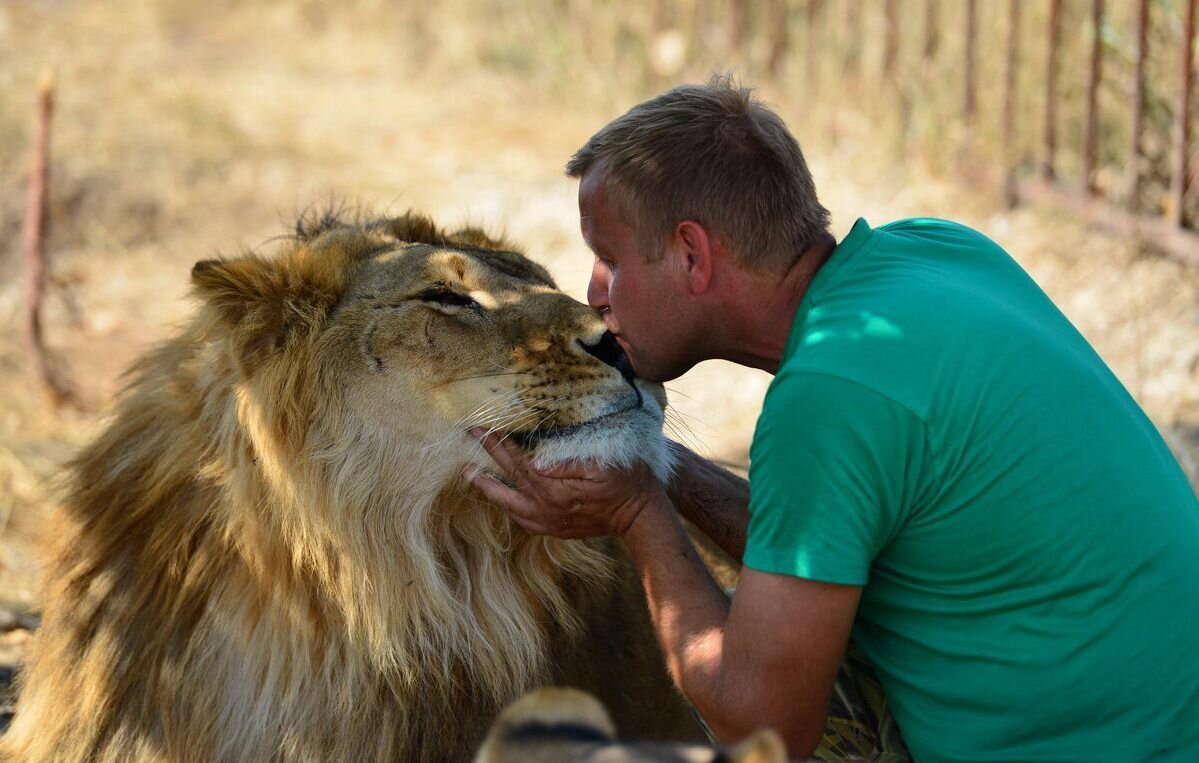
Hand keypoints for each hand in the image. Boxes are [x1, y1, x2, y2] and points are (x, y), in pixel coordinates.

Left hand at [464, 428, 665, 538]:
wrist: (639, 516)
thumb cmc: (625, 482)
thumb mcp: (602, 466)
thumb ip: (567, 465)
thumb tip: (536, 463)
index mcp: (555, 490)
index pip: (519, 461)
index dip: (500, 443)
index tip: (483, 427)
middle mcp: (545, 509)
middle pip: (510, 478)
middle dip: (488, 457)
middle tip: (470, 437)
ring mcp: (548, 522)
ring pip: (509, 504)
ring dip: (489, 487)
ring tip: (471, 474)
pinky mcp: (555, 529)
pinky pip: (522, 520)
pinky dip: (508, 508)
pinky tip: (502, 499)